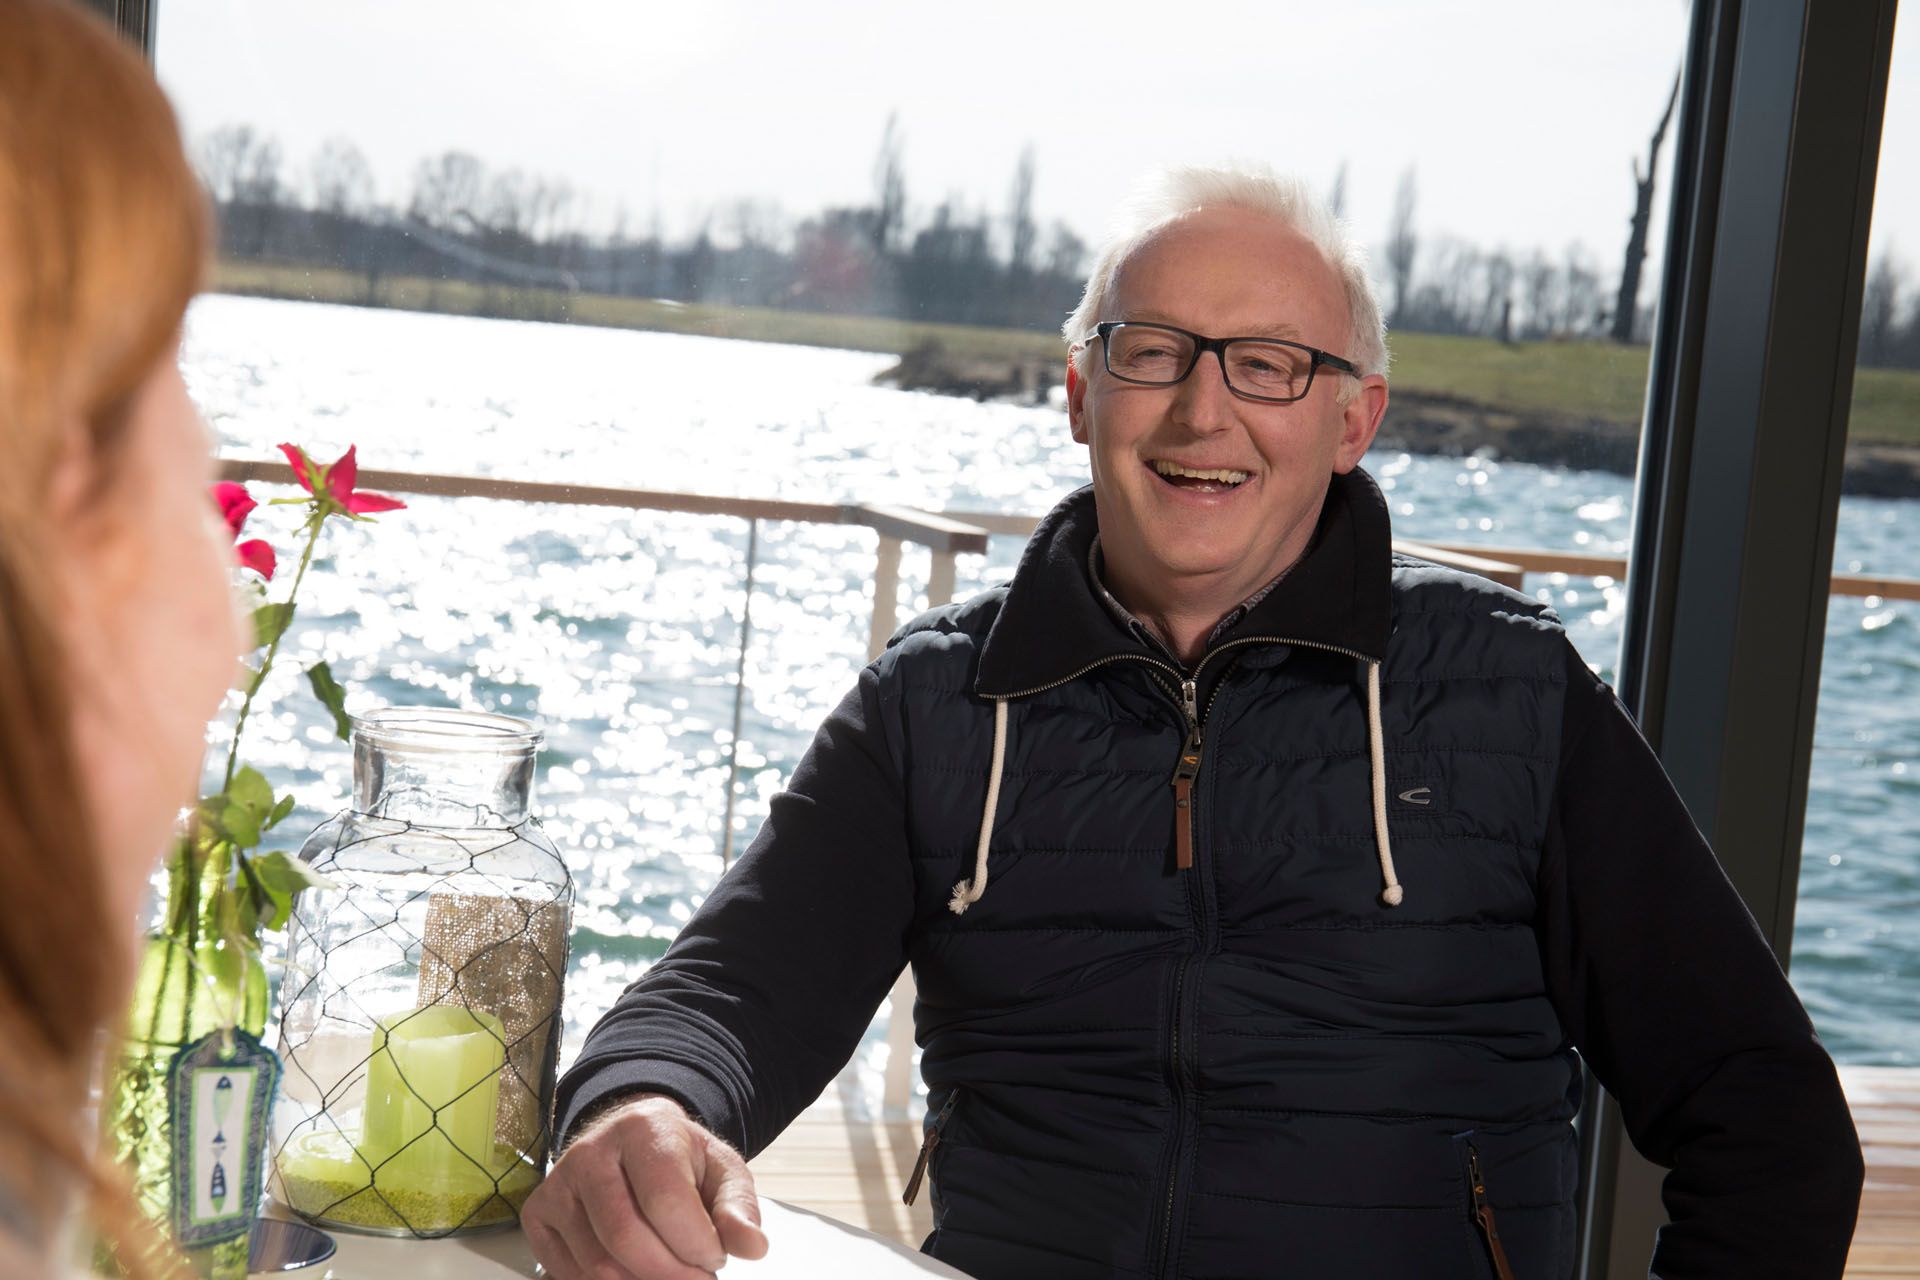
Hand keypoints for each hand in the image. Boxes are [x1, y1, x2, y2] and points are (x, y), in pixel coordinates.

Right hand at [525, 1093, 768, 1278]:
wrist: (634, 1142)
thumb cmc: (681, 1160)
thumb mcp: (721, 1172)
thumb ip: (738, 1209)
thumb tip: (753, 1247)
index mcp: (643, 1128)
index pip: (664, 1200)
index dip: (696, 1243)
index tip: (714, 1258)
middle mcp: (591, 1151)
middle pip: (625, 1237)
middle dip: (670, 1274)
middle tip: (697, 1279)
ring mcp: (558, 1183)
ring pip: (597, 1263)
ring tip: (671, 1273)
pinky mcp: (538, 1214)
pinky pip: (569, 1273)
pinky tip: (635, 1273)